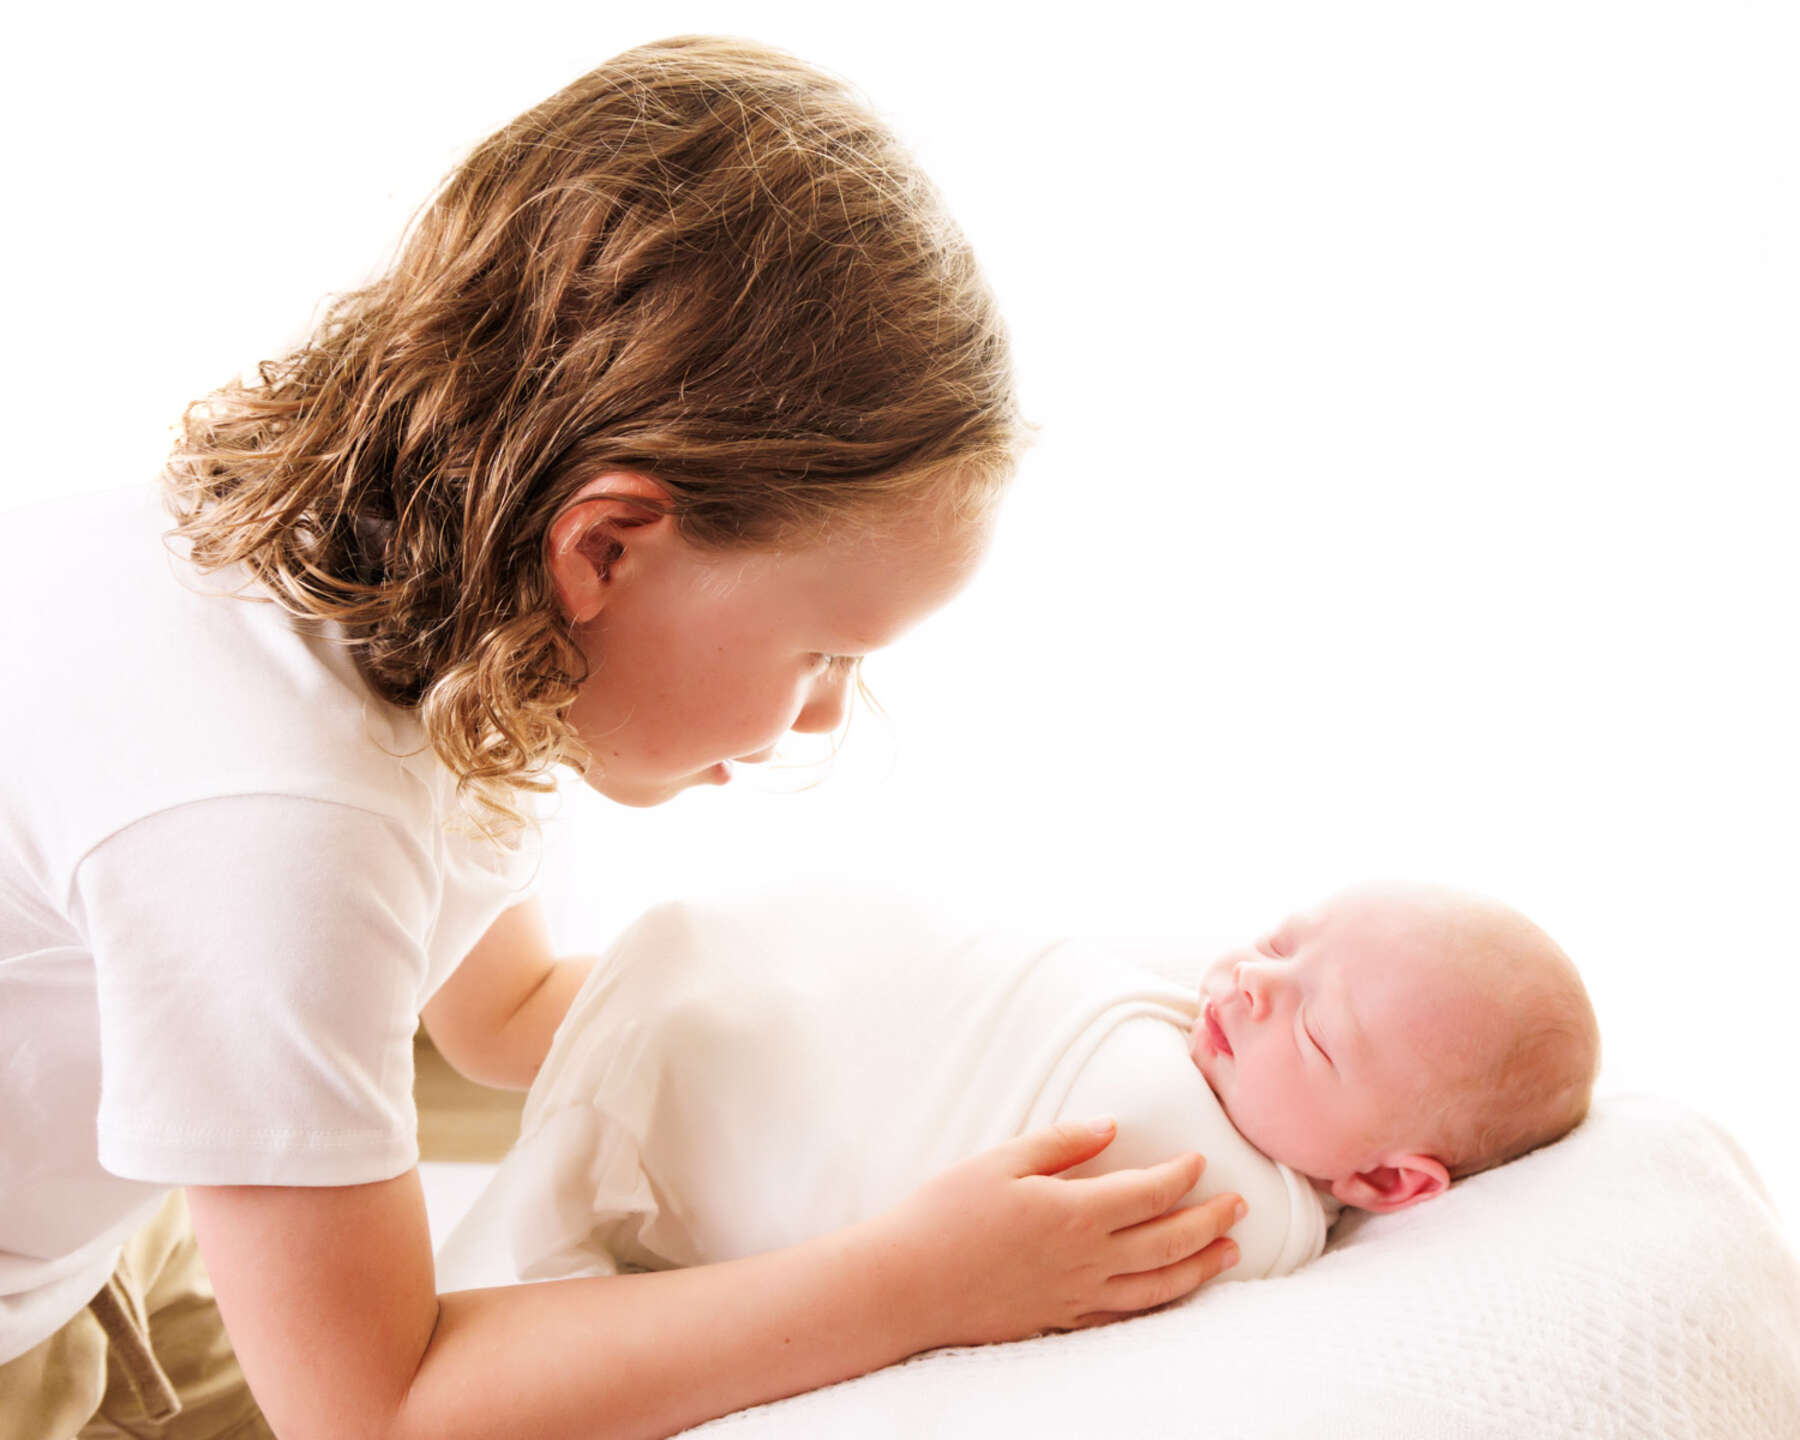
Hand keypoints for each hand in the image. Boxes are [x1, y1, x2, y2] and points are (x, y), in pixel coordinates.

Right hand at [878, 1118, 1244, 1347]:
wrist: (908, 1284)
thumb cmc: (946, 1214)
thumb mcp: (1001, 1161)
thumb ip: (1061, 1143)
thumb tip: (1111, 1127)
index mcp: (1074, 1212)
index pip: (1149, 1194)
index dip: (1182, 1178)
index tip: (1201, 1162)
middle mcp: (1086, 1259)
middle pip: (1167, 1241)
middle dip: (1209, 1222)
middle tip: (1239, 1207)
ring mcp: (1076, 1296)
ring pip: (1158, 1285)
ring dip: (1199, 1267)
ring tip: (1228, 1253)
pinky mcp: (1060, 1320)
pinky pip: (1125, 1315)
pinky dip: (1159, 1303)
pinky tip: (1171, 1293)